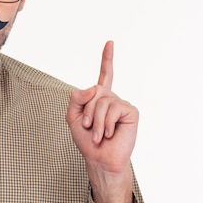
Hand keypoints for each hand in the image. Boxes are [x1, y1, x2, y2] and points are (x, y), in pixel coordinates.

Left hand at [66, 41, 137, 202]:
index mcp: (99, 98)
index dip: (107, 59)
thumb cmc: (87, 140)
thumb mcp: (72, 117)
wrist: (99, 158)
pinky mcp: (131, 112)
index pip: (104, 75)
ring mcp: (122, 104)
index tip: (110, 43)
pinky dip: (106, 123)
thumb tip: (93, 88)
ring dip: (95, 121)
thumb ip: (75, 99)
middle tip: (88, 127)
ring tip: (98, 134)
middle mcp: (112, 98)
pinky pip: (113, 109)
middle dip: (87, 111)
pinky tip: (110, 134)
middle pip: (95, 91)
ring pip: (102, 101)